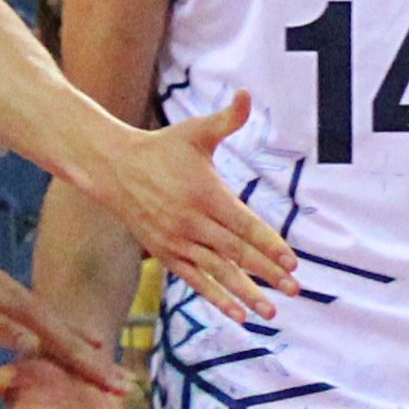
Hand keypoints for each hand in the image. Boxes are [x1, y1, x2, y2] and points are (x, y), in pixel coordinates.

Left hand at [0, 240, 122, 395]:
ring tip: (110, 369)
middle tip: (126, 387)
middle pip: (76, 344)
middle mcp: (36, 311)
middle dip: (101, 367)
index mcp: (28, 316)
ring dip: (91, 356)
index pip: (68, 349)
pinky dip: (76, 339)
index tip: (115, 387)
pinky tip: (83, 340)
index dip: (92, 370)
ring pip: (70, 336)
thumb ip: (1, 329)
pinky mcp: (23, 306)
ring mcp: (31, 307)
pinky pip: (58, 329)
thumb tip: (32, 348)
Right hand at [96, 94, 298, 322]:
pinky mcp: (166, 254)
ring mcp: (178, 242)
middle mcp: (192, 223)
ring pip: (217, 272)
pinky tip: (237, 314)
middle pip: (236, 253)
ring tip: (270, 313)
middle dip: (267, 273)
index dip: (269, 245)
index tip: (292, 263)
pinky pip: (196, 280)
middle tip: (294, 291)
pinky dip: (217, 298)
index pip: (244, 225)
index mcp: (205, 194)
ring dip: (245, 294)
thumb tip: (245, 94)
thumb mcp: (195, 131)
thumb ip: (226, 119)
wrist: (114, 169)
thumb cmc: (162, 148)